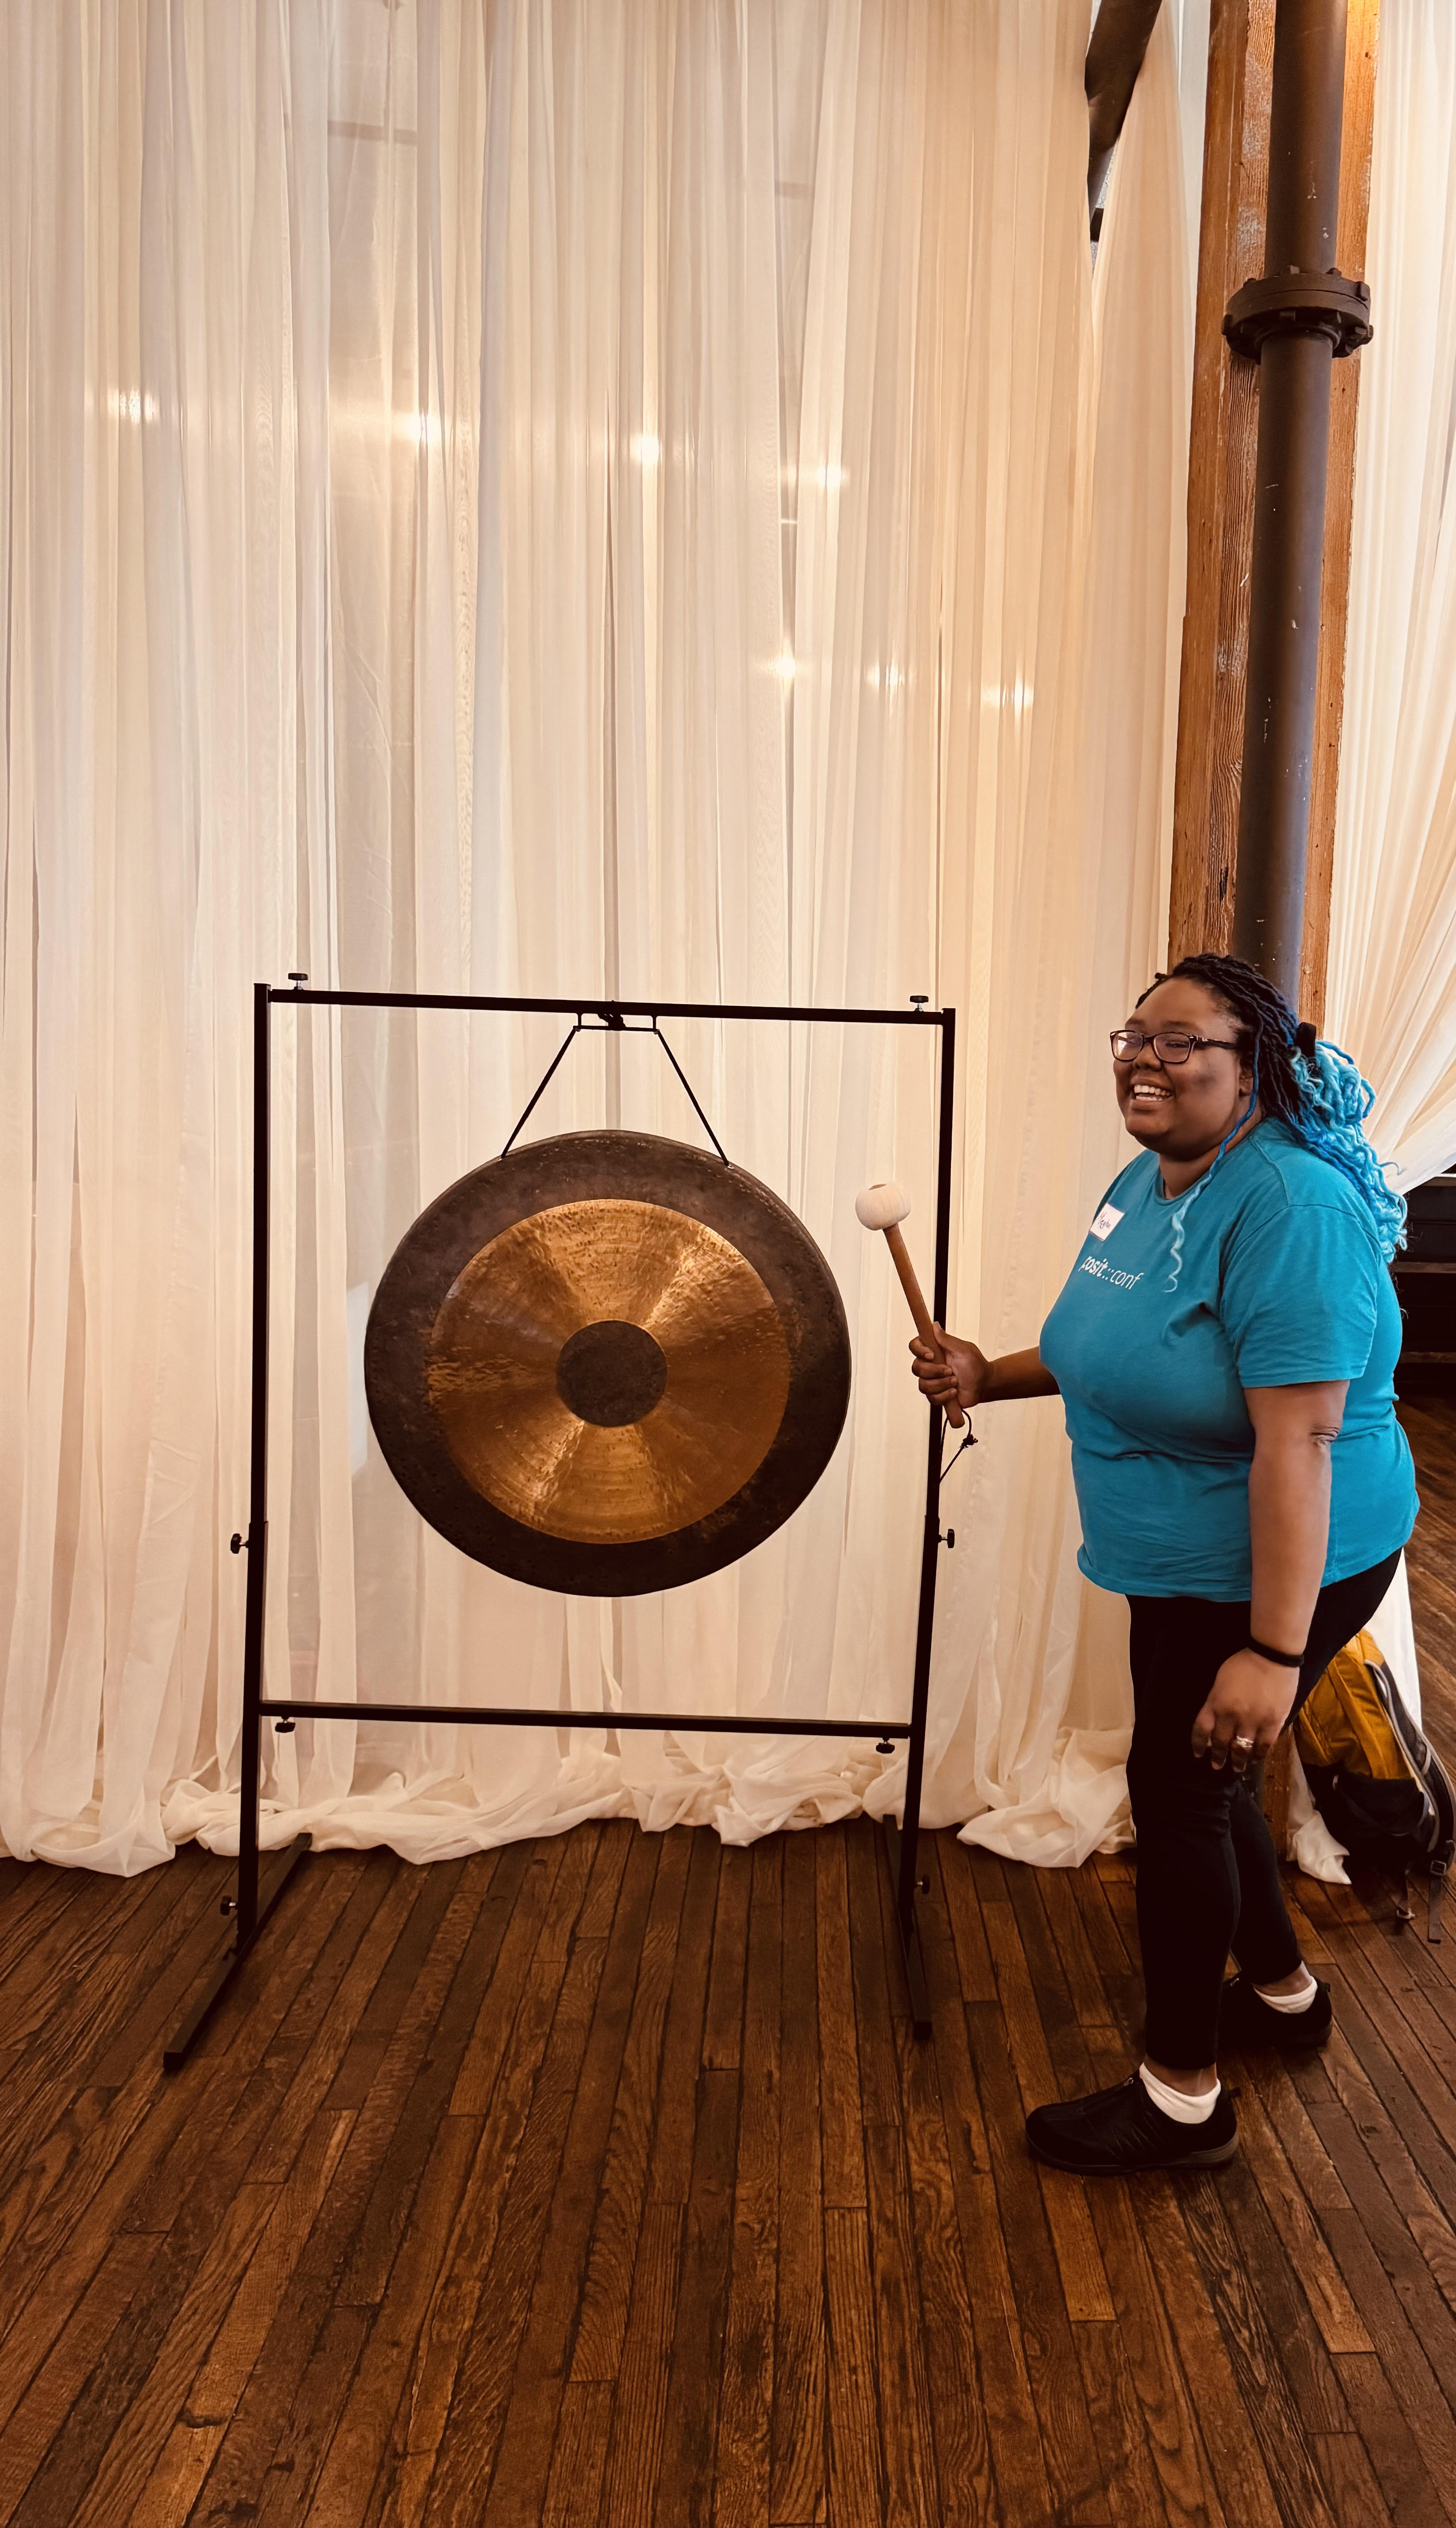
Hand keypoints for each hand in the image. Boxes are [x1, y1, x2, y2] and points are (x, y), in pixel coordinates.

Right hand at [909, 1326, 988, 1412]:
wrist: (983, 1385)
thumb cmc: (976, 1365)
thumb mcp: (963, 1350)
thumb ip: (947, 1339)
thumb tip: (934, 1325)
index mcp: (934, 1350)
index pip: (915, 1346)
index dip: (919, 1351)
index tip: (932, 1355)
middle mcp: (930, 1365)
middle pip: (916, 1368)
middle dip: (934, 1371)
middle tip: (950, 1370)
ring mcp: (932, 1380)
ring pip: (923, 1385)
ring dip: (941, 1384)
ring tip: (955, 1381)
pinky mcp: (935, 1394)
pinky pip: (931, 1397)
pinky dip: (944, 1395)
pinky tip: (954, 1391)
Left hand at [1191, 1650, 1299, 1774]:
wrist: (1271, 1657)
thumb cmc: (1244, 1664)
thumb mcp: (1220, 1681)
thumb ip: (1216, 1701)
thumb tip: (1216, 1718)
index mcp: (1215, 1703)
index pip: (1200, 1730)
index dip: (1197, 1744)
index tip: (1198, 1754)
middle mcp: (1230, 1716)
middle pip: (1220, 1743)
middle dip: (1218, 1757)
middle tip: (1217, 1766)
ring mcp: (1252, 1721)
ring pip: (1242, 1749)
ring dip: (1238, 1761)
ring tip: (1238, 1768)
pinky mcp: (1272, 1723)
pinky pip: (1263, 1746)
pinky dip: (1258, 1755)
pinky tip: (1255, 1759)